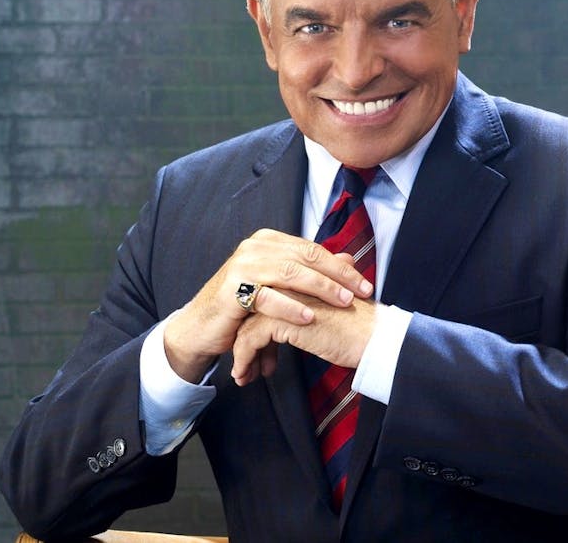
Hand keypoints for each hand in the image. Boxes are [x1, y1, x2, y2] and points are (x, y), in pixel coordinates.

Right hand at [163, 229, 373, 382]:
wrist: (202, 327)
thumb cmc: (245, 307)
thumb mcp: (282, 287)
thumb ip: (311, 272)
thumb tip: (349, 258)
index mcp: (269, 241)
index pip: (313, 249)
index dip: (341, 267)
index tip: (365, 284)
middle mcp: (255, 247)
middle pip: (306, 257)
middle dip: (338, 276)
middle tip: (360, 293)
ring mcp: (242, 265)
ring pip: (290, 273)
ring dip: (320, 289)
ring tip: (342, 302)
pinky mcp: (233, 289)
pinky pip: (267, 297)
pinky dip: (290, 307)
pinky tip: (309, 317)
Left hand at [230, 291, 380, 385]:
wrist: (375, 337)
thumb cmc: (360, 328)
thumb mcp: (329, 312)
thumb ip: (312, 308)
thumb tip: (297, 322)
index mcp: (302, 278)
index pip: (267, 298)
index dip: (258, 325)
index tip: (257, 349)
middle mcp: (290, 283)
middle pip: (253, 311)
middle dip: (246, 341)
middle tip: (246, 364)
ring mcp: (285, 299)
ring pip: (247, 325)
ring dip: (242, 353)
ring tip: (244, 375)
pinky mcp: (282, 319)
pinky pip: (250, 339)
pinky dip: (244, 359)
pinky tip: (245, 375)